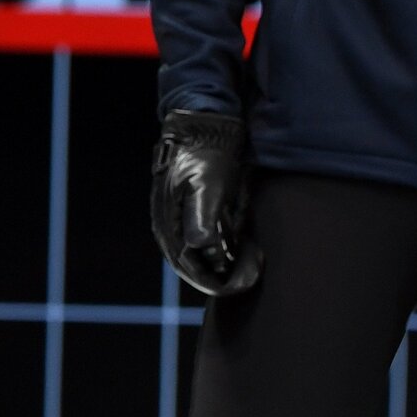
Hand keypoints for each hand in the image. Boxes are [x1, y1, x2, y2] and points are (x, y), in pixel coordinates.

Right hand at [151, 112, 262, 296]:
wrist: (205, 131)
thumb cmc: (204, 157)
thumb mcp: (206, 185)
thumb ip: (202, 217)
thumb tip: (200, 248)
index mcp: (168, 225)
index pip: (188, 265)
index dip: (212, 280)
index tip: (238, 285)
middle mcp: (170, 227)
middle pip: (193, 264)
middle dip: (220, 277)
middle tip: (248, 280)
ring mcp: (181, 221)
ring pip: (200, 255)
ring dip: (222, 266)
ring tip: (248, 268)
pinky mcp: (195, 213)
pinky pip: (206, 241)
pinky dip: (222, 251)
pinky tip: (241, 253)